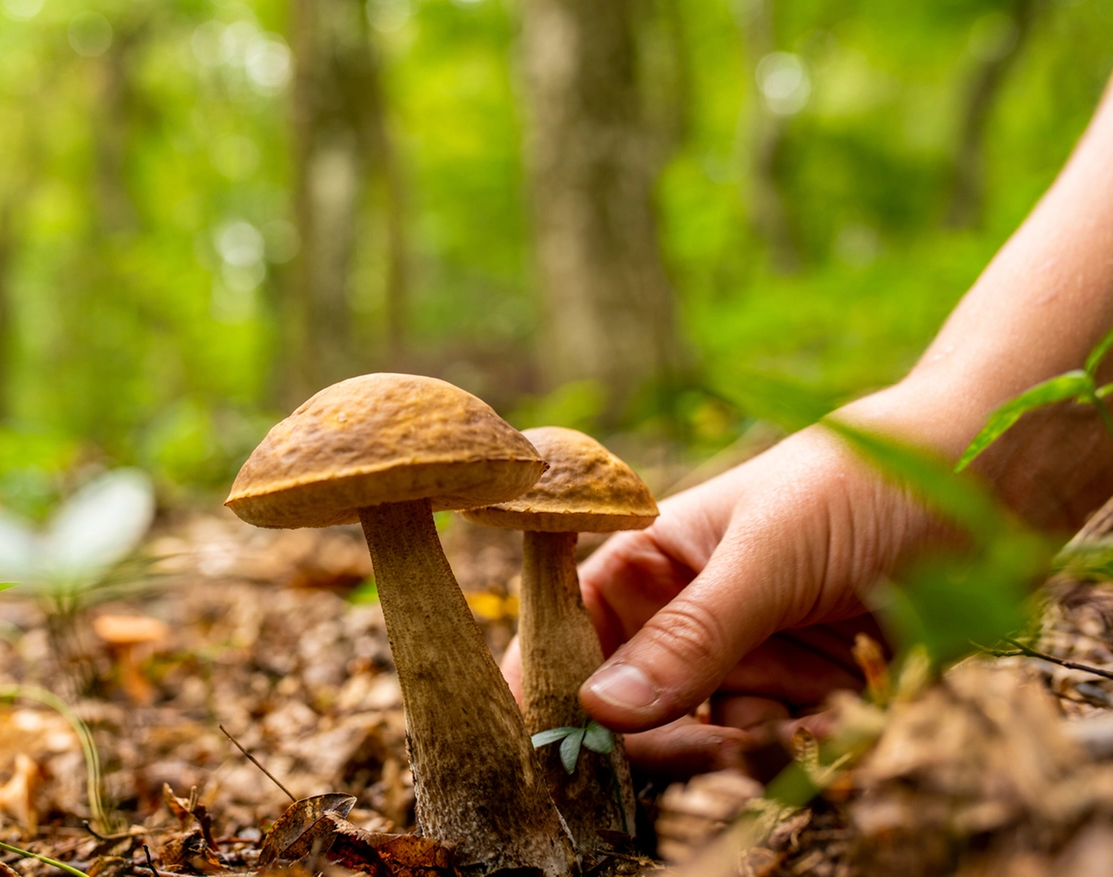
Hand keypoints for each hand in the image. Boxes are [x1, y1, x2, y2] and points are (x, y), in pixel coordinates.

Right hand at [502, 419, 947, 774]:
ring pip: (707, 741)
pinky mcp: (807, 695)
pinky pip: (780, 751)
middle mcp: (684, 620)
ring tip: (810, 718)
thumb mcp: (768, 554)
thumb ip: (690, 635)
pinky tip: (843, 719)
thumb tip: (597, 710)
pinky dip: (806, 749)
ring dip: (750, 747)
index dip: (552, 692)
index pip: (567, 637)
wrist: (991, 480)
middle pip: (632, 713)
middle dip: (670, 738)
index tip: (564, 747)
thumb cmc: (861, 484)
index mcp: (648, 566)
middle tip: (725, 742)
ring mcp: (746, 660)